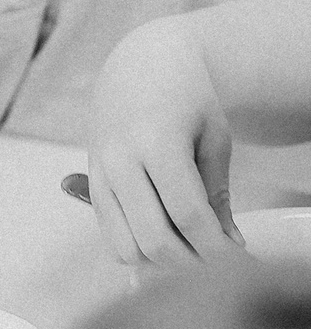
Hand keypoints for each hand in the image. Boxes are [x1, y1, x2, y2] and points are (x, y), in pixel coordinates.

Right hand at [86, 18, 241, 265]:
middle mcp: (119, 159)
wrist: (143, 65)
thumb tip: (228, 244)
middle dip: (192, 262)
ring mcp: (99, 171)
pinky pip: (108, 232)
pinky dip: (138, 247)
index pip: (188, 214)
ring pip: (124, 245)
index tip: (239, 258)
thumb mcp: (215, 139)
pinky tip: (165, 236)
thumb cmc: (187, 98)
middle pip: (154, 237)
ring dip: (162, 261)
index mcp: (157, 143)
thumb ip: (217, 194)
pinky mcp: (90, 178)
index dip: (217, 246)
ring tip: (190, 249)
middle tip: (218, 263)